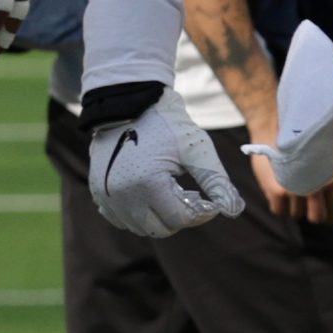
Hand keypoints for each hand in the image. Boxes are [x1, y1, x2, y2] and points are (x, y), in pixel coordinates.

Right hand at [87, 88, 242, 237]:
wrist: (128, 103)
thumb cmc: (166, 125)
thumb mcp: (196, 149)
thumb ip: (217, 181)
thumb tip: (235, 210)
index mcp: (148, 184)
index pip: (181, 219)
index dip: (201, 213)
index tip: (209, 200)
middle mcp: (122, 194)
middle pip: (160, 229)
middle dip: (179, 216)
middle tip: (188, 195)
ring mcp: (106, 195)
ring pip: (139, 227)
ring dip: (157, 217)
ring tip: (168, 193)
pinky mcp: (97, 192)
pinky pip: (120, 219)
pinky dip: (136, 214)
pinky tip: (147, 194)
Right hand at [250, 150, 332, 224]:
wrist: (272, 130)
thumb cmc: (297, 144)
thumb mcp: (319, 160)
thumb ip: (325, 180)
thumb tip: (329, 202)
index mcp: (329, 181)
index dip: (328, 215)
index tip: (324, 214)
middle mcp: (314, 188)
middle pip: (316, 218)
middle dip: (311, 214)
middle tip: (305, 206)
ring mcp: (295, 192)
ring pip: (295, 214)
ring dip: (292, 206)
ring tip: (288, 190)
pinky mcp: (276, 192)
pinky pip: (278, 210)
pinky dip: (276, 204)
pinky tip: (275, 190)